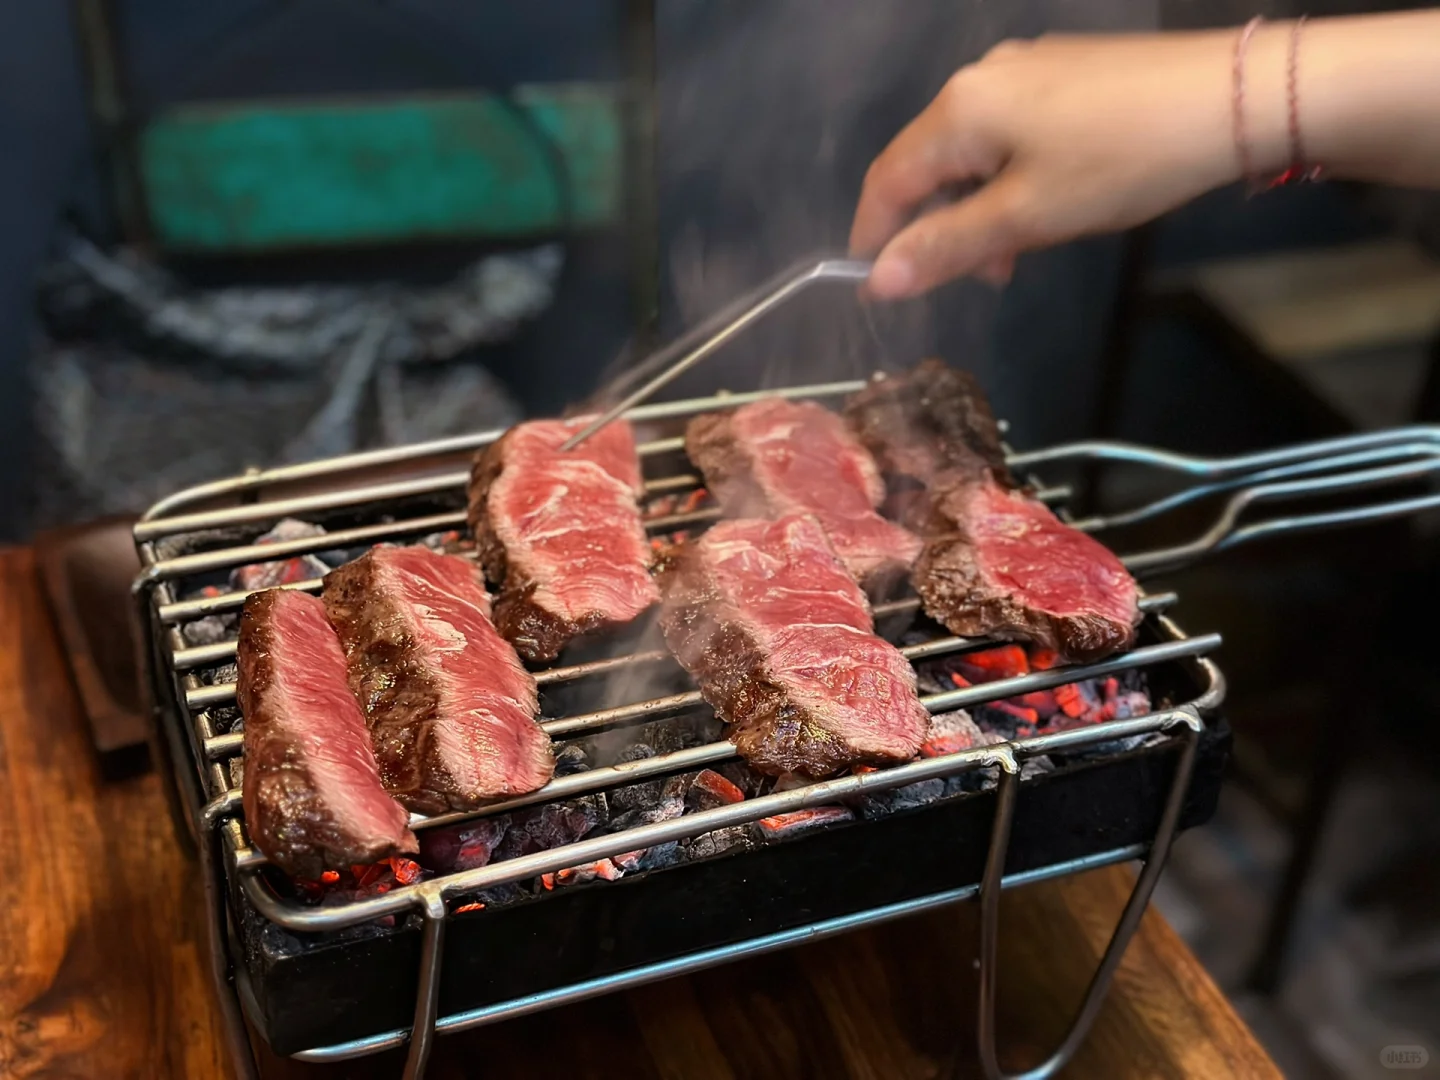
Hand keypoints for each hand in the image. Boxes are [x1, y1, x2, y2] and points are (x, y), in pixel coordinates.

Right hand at [850, 32, 1245, 297]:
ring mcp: (1028, 69)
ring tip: (1011, 257)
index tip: (875, 286)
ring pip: (975, 151)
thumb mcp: (1026, 216)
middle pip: (930, 162)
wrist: (1232, 98)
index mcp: (960, 109)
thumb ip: (947, 246)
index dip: (874, 235)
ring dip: (977, 210)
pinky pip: (1012, 133)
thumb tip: (877, 280)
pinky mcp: (1068, 72)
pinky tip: (1044, 208)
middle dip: (936, 226)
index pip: (889, 178)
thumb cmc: (1120, 162)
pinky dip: (1010, 180)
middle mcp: (982, 78)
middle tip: (968, 279)